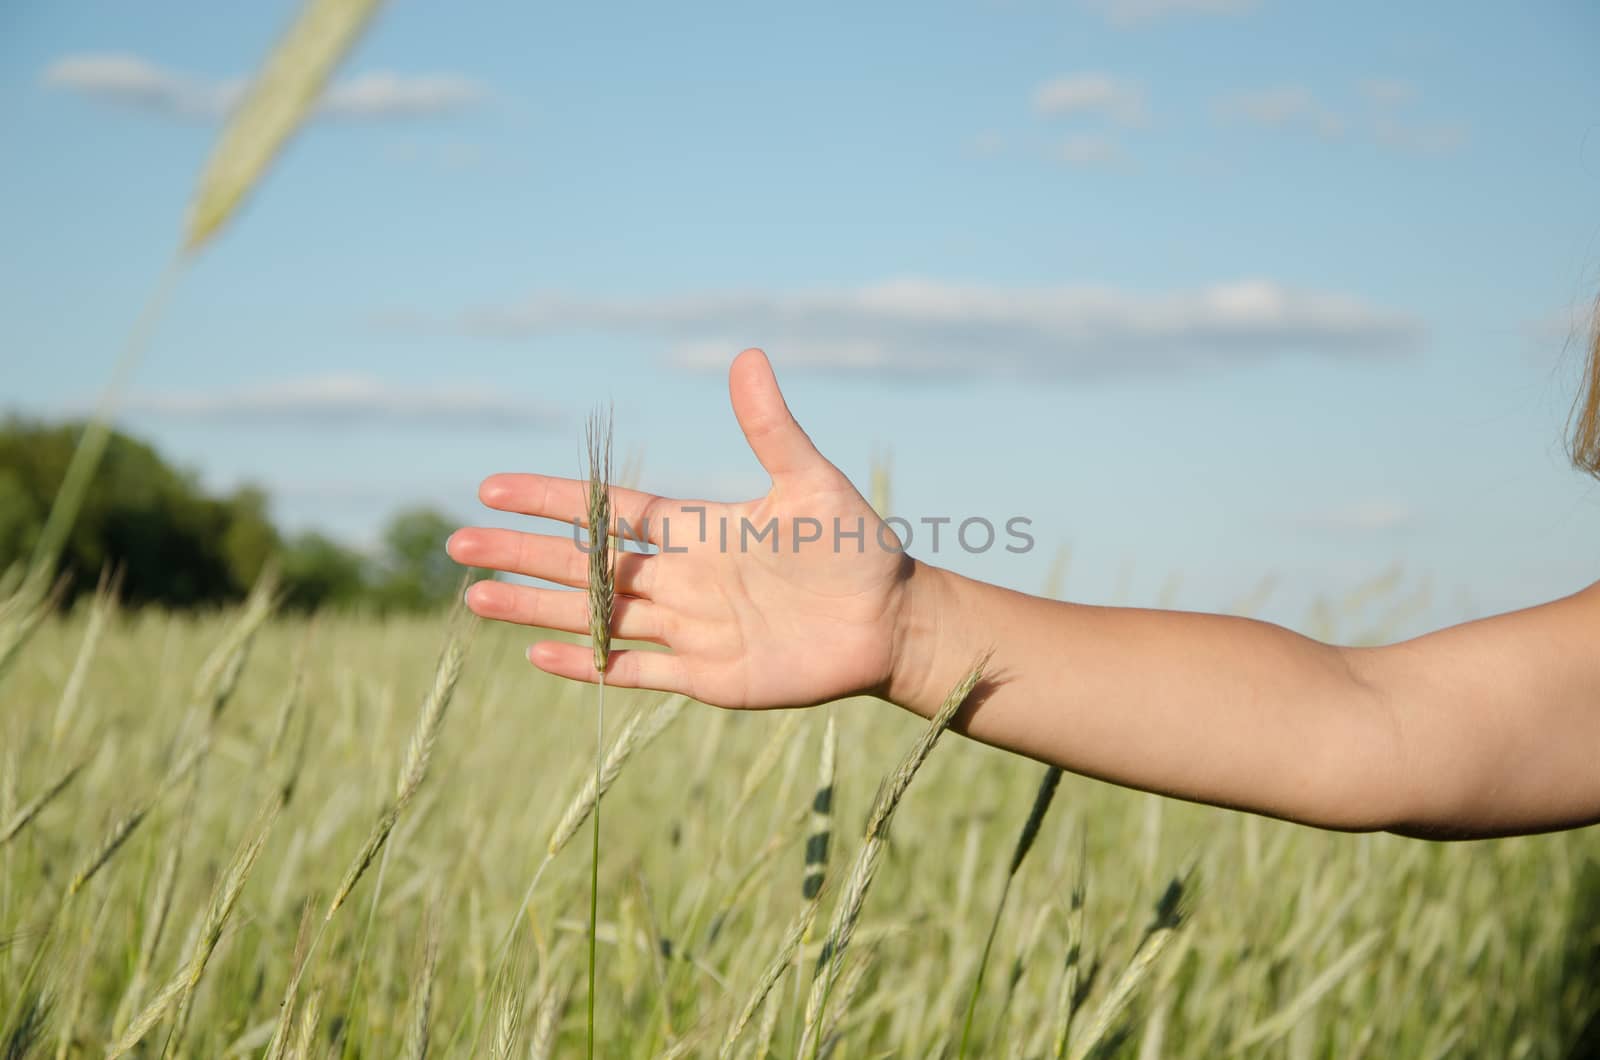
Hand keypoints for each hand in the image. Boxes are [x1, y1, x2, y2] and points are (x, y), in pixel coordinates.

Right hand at [447, 349, 916, 708]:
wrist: (890, 620)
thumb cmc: (855, 548)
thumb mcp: (811, 482)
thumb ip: (771, 429)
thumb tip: (747, 356)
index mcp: (698, 529)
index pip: (610, 512)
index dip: (555, 500)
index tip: (494, 487)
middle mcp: (681, 578)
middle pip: (585, 566)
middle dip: (523, 554)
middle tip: (458, 543)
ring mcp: (690, 629)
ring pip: (597, 617)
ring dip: (536, 608)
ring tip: (474, 598)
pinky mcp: (708, 677)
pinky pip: (637, 671)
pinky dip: (591, 665)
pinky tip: (539, 656)